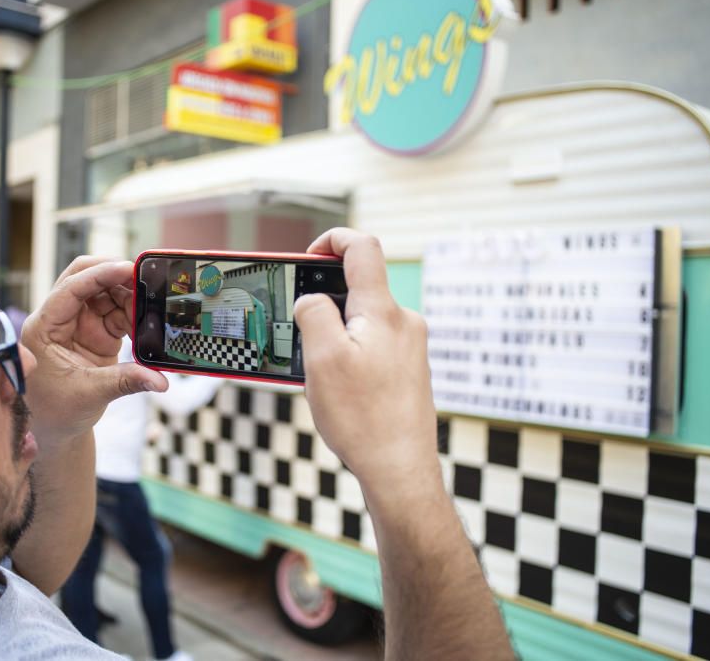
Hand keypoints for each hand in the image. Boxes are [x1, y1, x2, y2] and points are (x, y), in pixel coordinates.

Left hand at [21, 256, 168, 441]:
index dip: (99, 274)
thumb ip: (126, 382)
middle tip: (144, 277)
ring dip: (129, 294)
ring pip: (105, 292)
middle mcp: (59, 318)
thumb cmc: (57, 411)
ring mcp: (78, 323)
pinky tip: (147, 323)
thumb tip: (160, 380)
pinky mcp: (96, 331)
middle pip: (85, 277)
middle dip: (114, 274)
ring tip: (150, 309)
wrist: (56, 428)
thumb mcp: (89, 394)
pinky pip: (118, 311)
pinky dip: (135, 313)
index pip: (70, 288)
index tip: (128, 268)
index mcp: (44, 327)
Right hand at [294, 229, 439, 497]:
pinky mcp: (410, 370)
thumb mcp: (321, 359)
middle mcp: (403, 323)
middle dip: (325, 302)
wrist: (400, 470)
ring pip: (364, 322)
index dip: (333, 239)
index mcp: (382, 311)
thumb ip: (313, 313)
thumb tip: (311, 299)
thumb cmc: (362, 419)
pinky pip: (373, 347)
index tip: (308, 255)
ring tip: (317, 372)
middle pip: (359, 289)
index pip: (363, 248)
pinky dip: (350, 355)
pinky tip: (337, 389)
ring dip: (336, 334)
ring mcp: (411, 347)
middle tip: (299, 329)